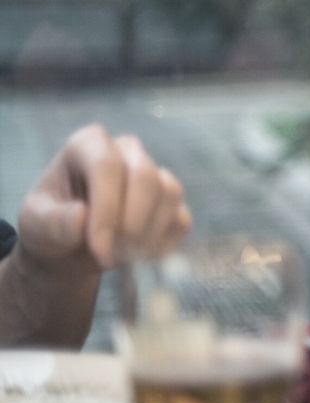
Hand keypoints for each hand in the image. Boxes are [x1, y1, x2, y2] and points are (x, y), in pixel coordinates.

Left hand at [17, 124, 193, 279]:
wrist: (69, 247)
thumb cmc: (50, 226)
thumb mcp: (35, 225)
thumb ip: (52, 221)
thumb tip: (81, 217)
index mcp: (88, 146)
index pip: (107, 166)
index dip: (107, 209)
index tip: (99, 248)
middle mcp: (126, 151)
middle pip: (146, 176)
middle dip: (132, 223)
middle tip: (111, 256)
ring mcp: (153, 173)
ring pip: (169, 194)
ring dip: (148, 234)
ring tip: (120, 256)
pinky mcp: (170, 200)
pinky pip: (181, 218)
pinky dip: (163, 243)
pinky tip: (137, 256)